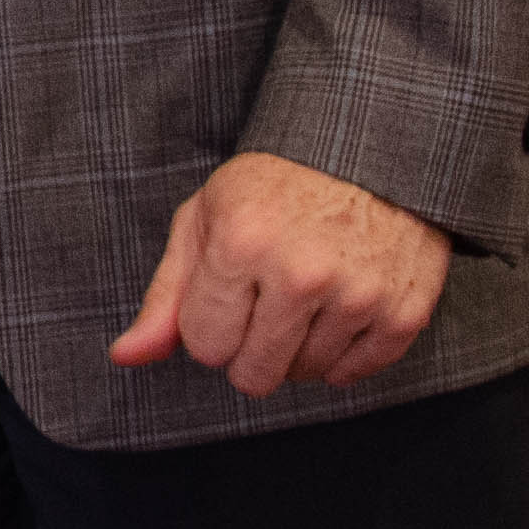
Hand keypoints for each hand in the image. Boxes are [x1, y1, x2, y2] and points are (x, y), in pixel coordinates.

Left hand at [106, 150, 450, 396]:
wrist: (367, 152)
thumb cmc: (274, 187)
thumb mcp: (205, 220)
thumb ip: (165, 295)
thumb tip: (125, 357)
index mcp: (240, 245)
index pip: (204, 346)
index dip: (209, 325)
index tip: (225, 295)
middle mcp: (301, 275)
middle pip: (254, 375)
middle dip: (247, 350)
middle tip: (261, 305)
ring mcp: (358, 296)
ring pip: (304, 376)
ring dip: (296, 349)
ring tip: (302, 297)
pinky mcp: (403, 313)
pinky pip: (354, 375)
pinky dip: (340, 355)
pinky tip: (335, 312)